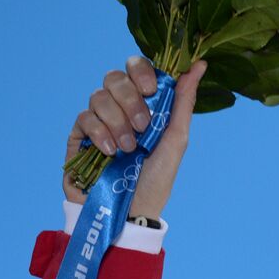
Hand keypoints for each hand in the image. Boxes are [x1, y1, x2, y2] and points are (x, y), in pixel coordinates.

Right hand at [61, 56, 207, 218]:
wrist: (132, 212)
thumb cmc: (156, 179)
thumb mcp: (176, 140)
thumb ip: (184, 101)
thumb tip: (200, 65)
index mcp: (143, 104)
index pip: (135, 67)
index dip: (141, 71)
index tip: (152, 89)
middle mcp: (118, 108)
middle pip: (114, 77)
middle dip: (131, 100)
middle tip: (143, 126)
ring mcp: (97, 121)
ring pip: (98, 96)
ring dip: (117, 122)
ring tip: (128, 149)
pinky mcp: (78, 137)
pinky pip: (84, 118)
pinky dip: (100, 133)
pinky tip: (110, 152)